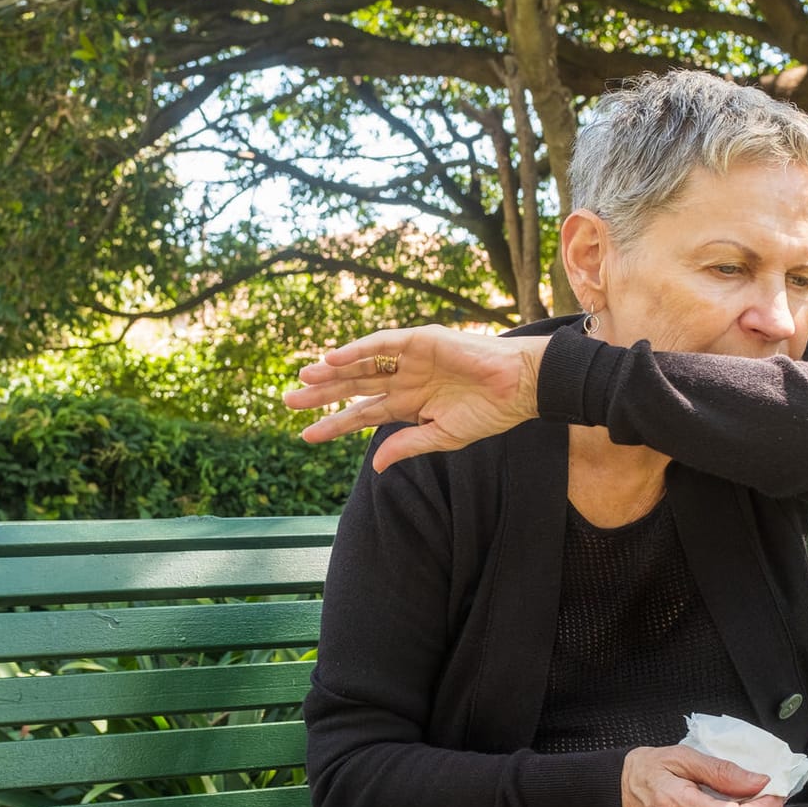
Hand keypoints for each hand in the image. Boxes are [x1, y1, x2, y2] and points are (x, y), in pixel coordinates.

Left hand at [282, 325, 547, 472]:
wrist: (519, 387)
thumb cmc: (489, 413)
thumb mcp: (444, 436)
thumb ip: (408, 446)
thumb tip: (375, 466)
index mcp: (408, 404)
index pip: (361, 414)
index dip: (333, 424)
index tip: (306, 436)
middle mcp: (404, 379)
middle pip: (353, 388)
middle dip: (322, 396)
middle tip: (288, 403)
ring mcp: (410, 359)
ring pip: (361, 365)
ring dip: (332, 371)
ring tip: (304, 378)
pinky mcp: (420, 340)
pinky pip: (381, 345)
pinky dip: (357, 350)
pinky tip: (333, 359)